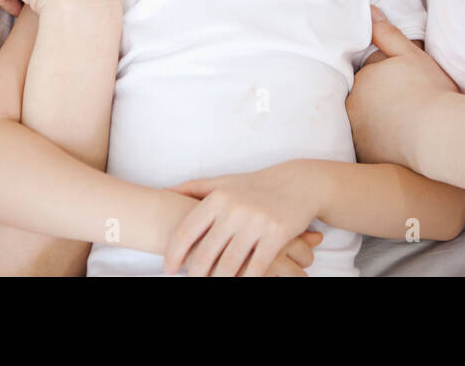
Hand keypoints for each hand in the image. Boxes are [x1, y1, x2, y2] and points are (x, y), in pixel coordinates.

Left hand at [163, 162, 326, 276]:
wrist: (300, 183)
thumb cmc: (257, 185)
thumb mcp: (225, 182)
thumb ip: (195, 188)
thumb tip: (164, 192)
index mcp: (218, 198)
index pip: (186, 232)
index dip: (173, 255)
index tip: (169, 269)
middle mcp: (235, 210)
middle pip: (205, 255)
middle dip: (195, 275)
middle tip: (193, 280)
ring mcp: (256, 223)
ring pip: (228, 267)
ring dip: (218, 281)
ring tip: (214, 283)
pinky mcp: (277, 236)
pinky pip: (256, 269)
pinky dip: (246, 281)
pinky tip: (240, 283)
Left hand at [347, 7, 459, 166]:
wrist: (438, 135)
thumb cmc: (430, 92)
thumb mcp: (411, 55)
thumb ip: (387, 33)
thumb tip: (369, 12)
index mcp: (362, 79)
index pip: (367, 77)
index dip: (386, 81)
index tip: (404, 88)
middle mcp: (352, 106)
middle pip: (362, 100)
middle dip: (377, 102)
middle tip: (405, 107)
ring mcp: (357, 133)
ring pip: (363, 124)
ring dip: (376, 124)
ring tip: (403, 127)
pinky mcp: (365, 156)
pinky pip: (368, 147)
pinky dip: (379, 145)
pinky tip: (398, 145)